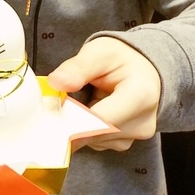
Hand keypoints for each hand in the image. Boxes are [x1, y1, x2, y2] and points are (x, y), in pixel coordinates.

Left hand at [47, 37, 160, 151]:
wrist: (142, 69)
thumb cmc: (121, 58)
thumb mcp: (99, 52)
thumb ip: (77, 67)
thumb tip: (56, 83)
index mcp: (140, 95)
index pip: (100, 121)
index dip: (72, 121)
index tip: (51, 117)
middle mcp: (143, 120)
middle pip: (95, 133)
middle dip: (73, 120)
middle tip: (64, 100)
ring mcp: (137, 135)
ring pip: (94, 140)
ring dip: (81, 124)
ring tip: (87, 99)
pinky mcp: (128, 142)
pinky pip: (97, 142)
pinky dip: (88, 129)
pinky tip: (94, 109)